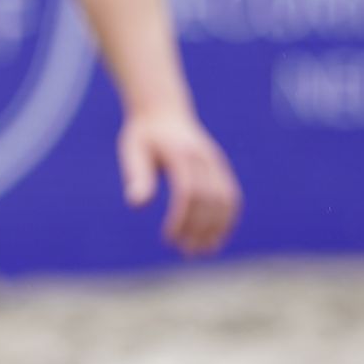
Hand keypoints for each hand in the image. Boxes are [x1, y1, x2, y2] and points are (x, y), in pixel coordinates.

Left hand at [117, 110, 241, 255]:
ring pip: (226, 198)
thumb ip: (138, 176)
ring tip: (205, 251)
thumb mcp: (133, 151)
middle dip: (200, 228)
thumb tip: (137, 205)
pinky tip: (218, 237)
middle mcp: (203, 157)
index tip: (170, 239)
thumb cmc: (144, 135)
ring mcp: (215, 161)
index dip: (182, 218)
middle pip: (209, 198)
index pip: (187, 191)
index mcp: (180, 153)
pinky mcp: (220, 167)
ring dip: (218, 227)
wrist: (163, 111)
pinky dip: (228, 217)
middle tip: (187, 252)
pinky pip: (231, 194)